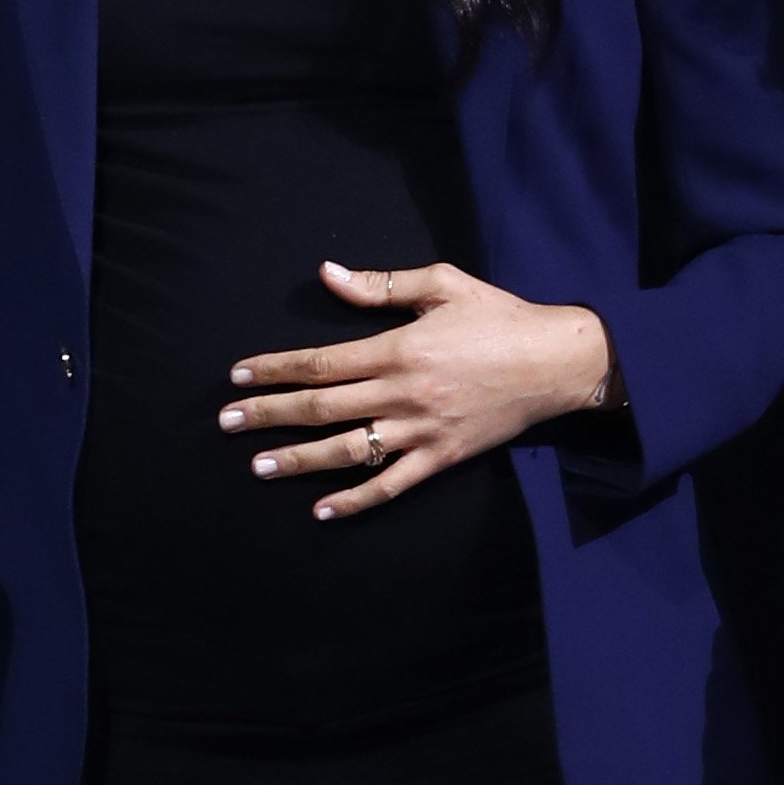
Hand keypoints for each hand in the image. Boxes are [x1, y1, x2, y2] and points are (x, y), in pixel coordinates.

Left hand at [218, 262, 612, 521]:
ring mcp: (422, 431)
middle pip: (322, 408)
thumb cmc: (498, 316)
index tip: (239, 375)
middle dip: (270, 414)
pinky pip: (392, 486)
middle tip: (227, 423)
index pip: (321, 363)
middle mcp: (403, 393)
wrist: (556, 362)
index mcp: (398, 349)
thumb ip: (380, 286)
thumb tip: (327, 274)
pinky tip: (321, 510)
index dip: (276, 369)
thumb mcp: (441, 284)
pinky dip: (355, 500)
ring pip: (349, 451)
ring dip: (299, 460)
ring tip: (258, 468)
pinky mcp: (443, 458)